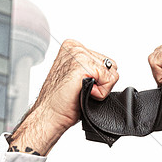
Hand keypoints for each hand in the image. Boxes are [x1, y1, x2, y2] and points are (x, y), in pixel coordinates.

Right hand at [10, 40, 118, 154]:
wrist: (49, 114)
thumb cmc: (61, 101)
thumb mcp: (78, 77)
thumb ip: (92, 68)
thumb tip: (110, 70)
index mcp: (74, 47)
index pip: (106, 62)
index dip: (100, 80)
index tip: (81, 85)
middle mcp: (75, 48)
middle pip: (111, 66)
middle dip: (102, 83)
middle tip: (82, 90)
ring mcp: (78, 55)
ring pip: (112, 73)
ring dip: (101, 89)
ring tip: (82, 91)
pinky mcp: (83, 65)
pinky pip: (109, 80)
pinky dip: (100, 93)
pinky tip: (84, 93)